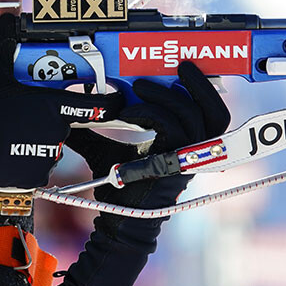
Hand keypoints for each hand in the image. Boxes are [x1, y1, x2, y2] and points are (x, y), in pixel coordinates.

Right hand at [0, 14, 123, 188]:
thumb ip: (5, 41)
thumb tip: (7, 20)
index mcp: (53, 105)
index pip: (96, 105)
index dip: (110, 102)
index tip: (117, 100)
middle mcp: (56, 131)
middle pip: (64, 124)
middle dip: (49, 119)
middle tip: (25, 116)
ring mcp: (47, 155)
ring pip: (51, 146)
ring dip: (38, 140)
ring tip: (12, 135)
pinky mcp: (35, 175)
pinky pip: (39, 166)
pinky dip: (28, 160)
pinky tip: (10, 151)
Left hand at [62, 62, 229, 285]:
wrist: (117, 218)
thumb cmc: (118, 188)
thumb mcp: (105, 151)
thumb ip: (94, 132)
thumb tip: (69, 115)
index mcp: (183, 144)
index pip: (207, 113)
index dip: (198, 90)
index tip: (177, 70)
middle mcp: (191, 151)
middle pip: (217, 114)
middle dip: (202, 85)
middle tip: (182, 66)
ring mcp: (186, 158)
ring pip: (195, 116)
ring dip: (169, 95)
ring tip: (143, 85)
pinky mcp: (175, 163)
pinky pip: (172, 127)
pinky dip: (150, 112)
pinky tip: (128, 111)